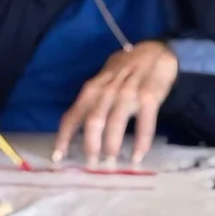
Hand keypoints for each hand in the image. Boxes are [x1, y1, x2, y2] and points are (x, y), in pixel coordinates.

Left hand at [53, 40, 178, 166]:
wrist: (156, 50)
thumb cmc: (126, 68)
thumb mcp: (104, 80)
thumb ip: (93, 100)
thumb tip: (78, 126)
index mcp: (93, 89)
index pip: (73, 115)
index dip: (64, 137)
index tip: (58, 157)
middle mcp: (107, 91)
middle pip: (93, 121)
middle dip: (91, 145)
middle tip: (92, 164)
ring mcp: (128, 93)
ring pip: (115, 123)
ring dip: (112, 145)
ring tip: (111, 162)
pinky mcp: (149, 97)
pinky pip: (144, 123)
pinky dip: (141, 142)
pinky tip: (137, 156)